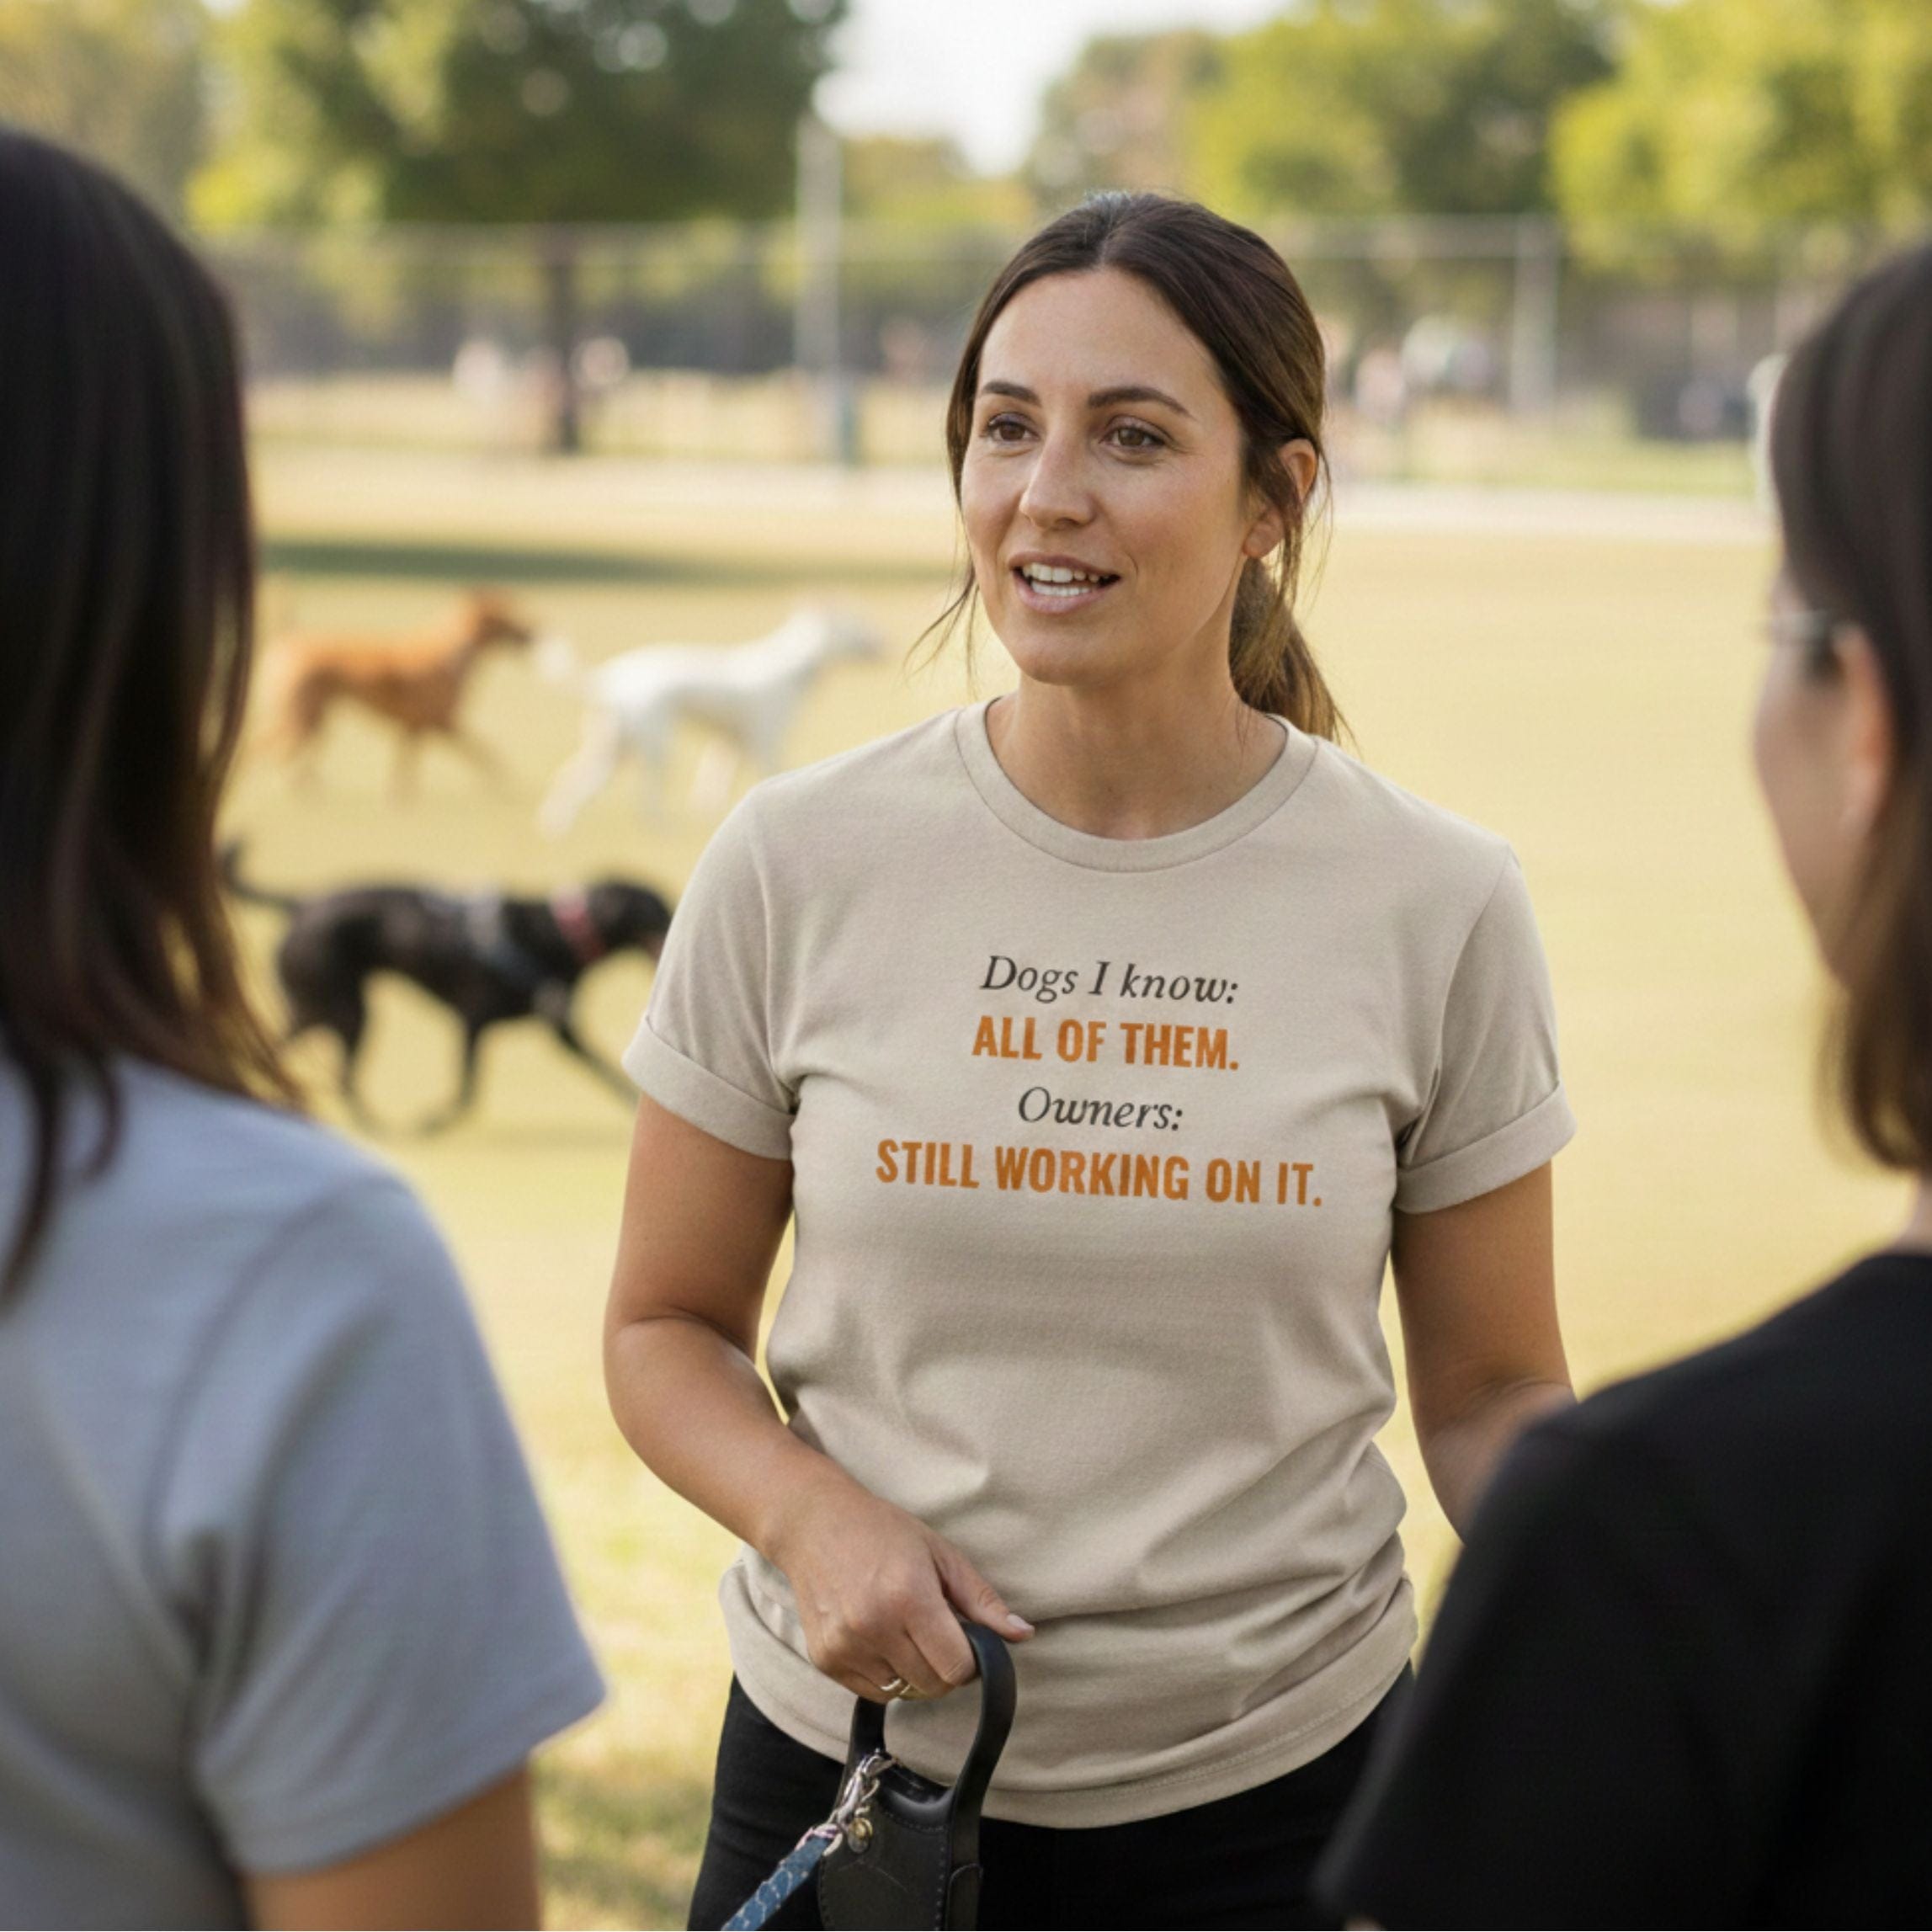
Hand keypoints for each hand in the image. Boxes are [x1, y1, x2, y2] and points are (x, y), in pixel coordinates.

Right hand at [769, 1473, 1034, 1701]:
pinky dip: (886, 1675)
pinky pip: (872, 1691)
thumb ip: (982, 1600)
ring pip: (903, 1693)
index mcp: (908, 1597)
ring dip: (916, 1673)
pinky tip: (881, 1639)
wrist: (813, 1524)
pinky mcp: (825, 1660)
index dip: (972, 1661)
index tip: (967, 1642)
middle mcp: (873, 1627)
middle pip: (933, 1685)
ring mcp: (845, 1647)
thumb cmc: (883, 1532)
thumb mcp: (940, 1554)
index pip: (957, 1667)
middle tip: (939, 1635)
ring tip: (906, 1632)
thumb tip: (1023, 1635)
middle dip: (946, 1668)